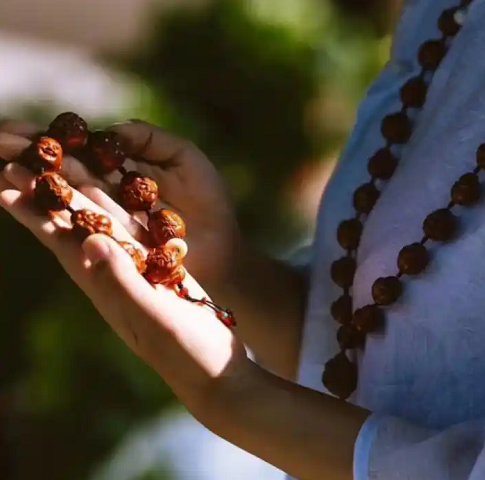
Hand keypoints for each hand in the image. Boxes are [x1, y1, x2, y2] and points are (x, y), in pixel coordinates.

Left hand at [0, 134, 248, 404]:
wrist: (214, 371)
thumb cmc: (186, 352)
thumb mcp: (155, 319)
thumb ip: (123, 281)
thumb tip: (91, 241)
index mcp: (105, 287)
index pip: (61, 243)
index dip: (33, 214)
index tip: (5, 183)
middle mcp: (114, 277)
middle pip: (74, 229)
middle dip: (47, 197)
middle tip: (20, 163)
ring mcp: (138, 274)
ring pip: (104, 227)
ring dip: (81, 199)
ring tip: (64, 169)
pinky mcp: (160, 272)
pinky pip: (134, 234)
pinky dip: (121, 211)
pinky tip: (118, 197)